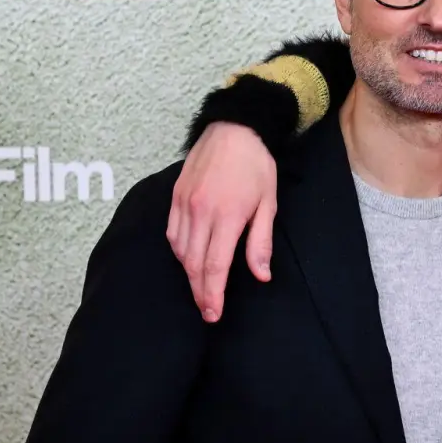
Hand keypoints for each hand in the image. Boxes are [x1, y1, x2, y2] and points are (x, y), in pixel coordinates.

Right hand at [165, 121, 278, 322]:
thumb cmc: (257, 167)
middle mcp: (200, 211)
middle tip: (207, 311)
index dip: (213, 294)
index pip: (214, 266)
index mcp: (226, 216)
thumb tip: (261, 276)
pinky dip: (178, 251)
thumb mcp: (269, 204)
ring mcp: (184, 203)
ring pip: (179, 250)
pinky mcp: (175, 196)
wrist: (234, 129)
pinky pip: (171, 232)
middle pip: (193, 263)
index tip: (214, 313)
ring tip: (200, 290)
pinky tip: (188, 260)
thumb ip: (260, 242)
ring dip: (188, 274)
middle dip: (199, 291)